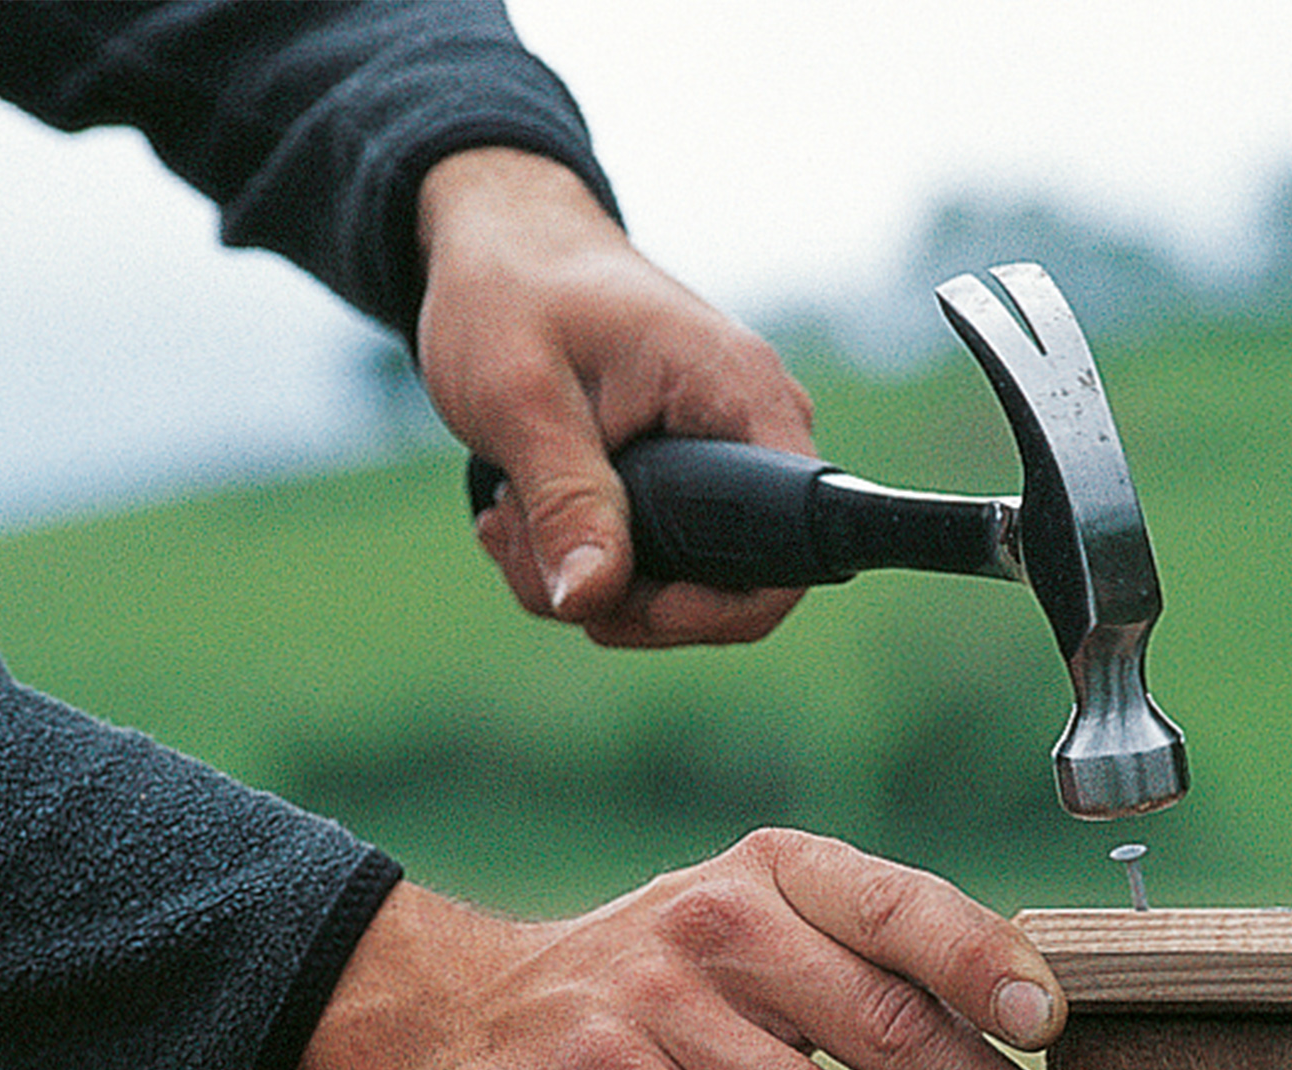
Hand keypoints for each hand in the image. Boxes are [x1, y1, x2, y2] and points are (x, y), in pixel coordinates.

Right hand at [285, 829, 1118, 1069]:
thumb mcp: (756, 923)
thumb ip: (865, 959)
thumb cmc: (665, 976)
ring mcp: (657, 1006)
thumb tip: (1026, 1039)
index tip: (1057, 1023)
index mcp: (779, 870)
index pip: (901, 906)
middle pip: (885, 1027)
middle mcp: (721, 923)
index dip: (984, 960)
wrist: (475, 1008)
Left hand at [415, 147, 814, 646]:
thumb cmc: (512, 289)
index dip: (718, 607)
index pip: (791, 552)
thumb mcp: (521, 397)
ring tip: (508, 518)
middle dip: (622, 599)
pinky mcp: (681, 478)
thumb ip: (565, 500)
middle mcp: (750, 431)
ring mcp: (719, 458)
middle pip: (729, 585)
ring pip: (677, 583)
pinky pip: (648, 559)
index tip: (631, 605)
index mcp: (742, 397)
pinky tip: (520, 511)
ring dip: (581, 579)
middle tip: (531, 554)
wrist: (499, 240)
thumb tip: (592, 600)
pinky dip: (577, 560)